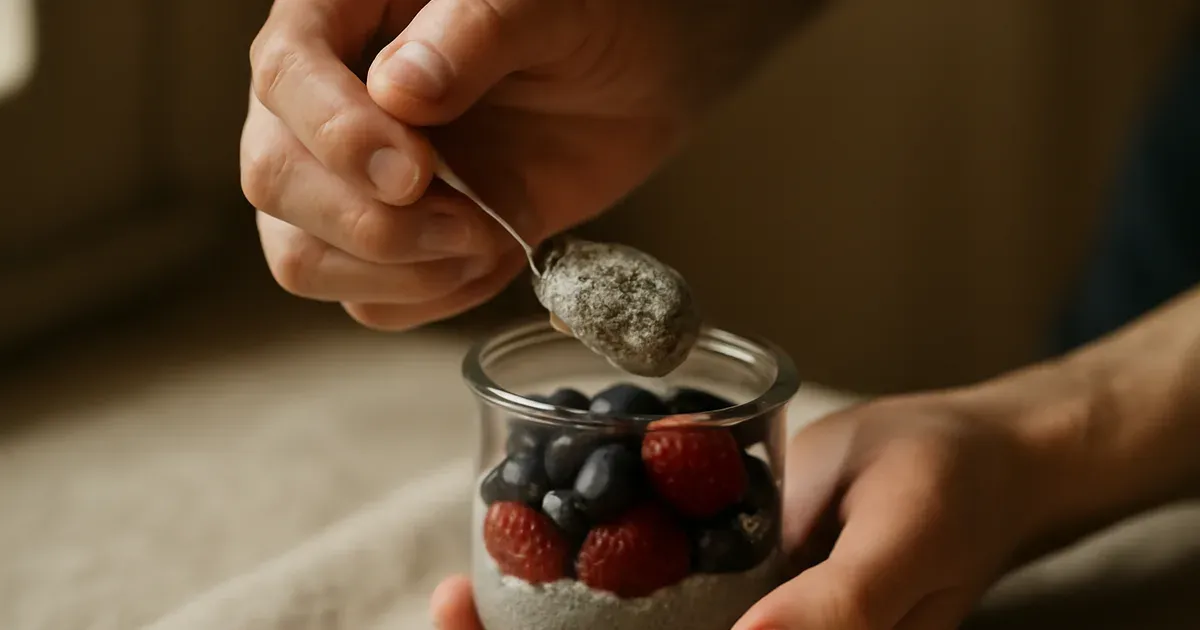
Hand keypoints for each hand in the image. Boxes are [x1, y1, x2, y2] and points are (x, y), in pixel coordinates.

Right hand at [241, 0, 744, 329]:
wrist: (633, 80)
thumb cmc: (586, 18)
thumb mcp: (545, 4)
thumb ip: (474, 32)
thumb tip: (398, 90)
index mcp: (342, 17)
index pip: (286, 76)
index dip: (337, 135)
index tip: (411, 173)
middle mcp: (326, 104)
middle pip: (274, 179)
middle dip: (367, 222)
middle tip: (463, 218)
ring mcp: (353, 183)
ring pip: (303, 256)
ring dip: (395, 272)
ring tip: (482, 236)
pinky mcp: (397, 243)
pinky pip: (373, 302)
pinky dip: (432, 297)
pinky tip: (488, 254)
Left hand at [428, 366, 1089, 629]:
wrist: (967, 448)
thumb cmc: (953, 495)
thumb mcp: (904, 544)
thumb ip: (839, 606)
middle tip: (447, 608)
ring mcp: (724, 612)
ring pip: (616, 628)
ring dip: (532, 616)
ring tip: (452, 589)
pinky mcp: (714, 566)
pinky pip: (635, 575)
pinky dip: (574, 559)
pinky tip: (515, 535)